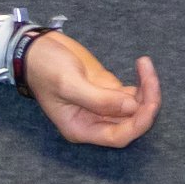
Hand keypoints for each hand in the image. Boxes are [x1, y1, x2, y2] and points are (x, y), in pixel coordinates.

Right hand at [21, 31, 160, 147]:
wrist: (35, 48)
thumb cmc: (44, 68)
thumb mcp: (68, 83)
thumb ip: (98, 99)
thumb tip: (132, 107)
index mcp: (82, 128)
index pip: (118, 136)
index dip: (138, 123)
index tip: (149, 102)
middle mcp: (94, 121)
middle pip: (131, 122)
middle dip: (147, 103)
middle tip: (149, 75)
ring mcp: (102, 105)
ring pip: (135, 107)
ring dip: (147, 90)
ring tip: (145, 65)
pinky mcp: (106, 89)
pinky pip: (132, 93)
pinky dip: (142, 82)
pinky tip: (142, 66)